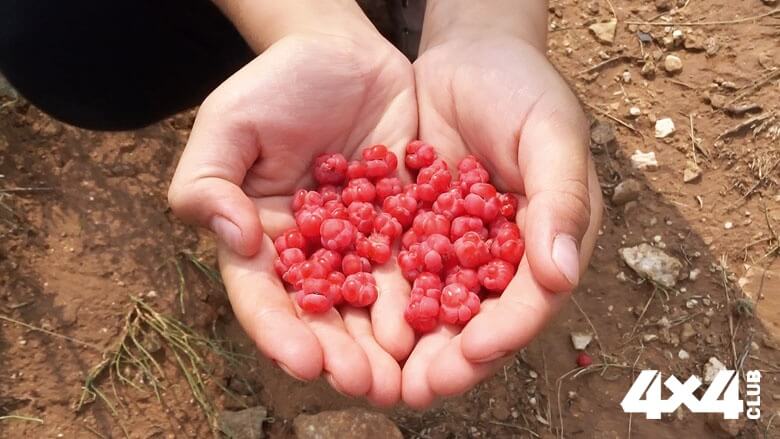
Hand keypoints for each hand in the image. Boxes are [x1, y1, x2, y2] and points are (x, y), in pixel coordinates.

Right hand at [167, 27, 417, 405]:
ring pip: (375, 302)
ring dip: (391, 343)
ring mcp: (363, 242)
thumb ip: (207, 183)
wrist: (341, 51)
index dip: (281, 332)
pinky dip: (432, 294)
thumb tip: (236, 238)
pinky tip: (448, 320)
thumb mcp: (227, 125)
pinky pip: (421, 263)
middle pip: (325, 315)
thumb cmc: (275, 85)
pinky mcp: (407, 223)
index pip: (264, 297)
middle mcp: (314, 252)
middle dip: (345, 355)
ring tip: (409, 375)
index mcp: (263, 239)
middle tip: (370, 388)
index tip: (306, 362)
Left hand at [402, 1, 602, 407]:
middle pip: (476, 320)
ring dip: (405, 345)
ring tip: (376, 375)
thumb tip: (561, 276)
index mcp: (544, 243)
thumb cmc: (522, 87)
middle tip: (415, 390)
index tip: (471, 353)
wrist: (468, 54)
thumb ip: (561, 200)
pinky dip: (372, 298)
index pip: (529, 302)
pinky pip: (392, 270)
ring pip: (430, 307)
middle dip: (447, 359)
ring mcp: (452, 247)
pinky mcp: (412, 232)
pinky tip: (345, 319)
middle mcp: (498, 257)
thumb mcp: (551, 133)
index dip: (504, 332)